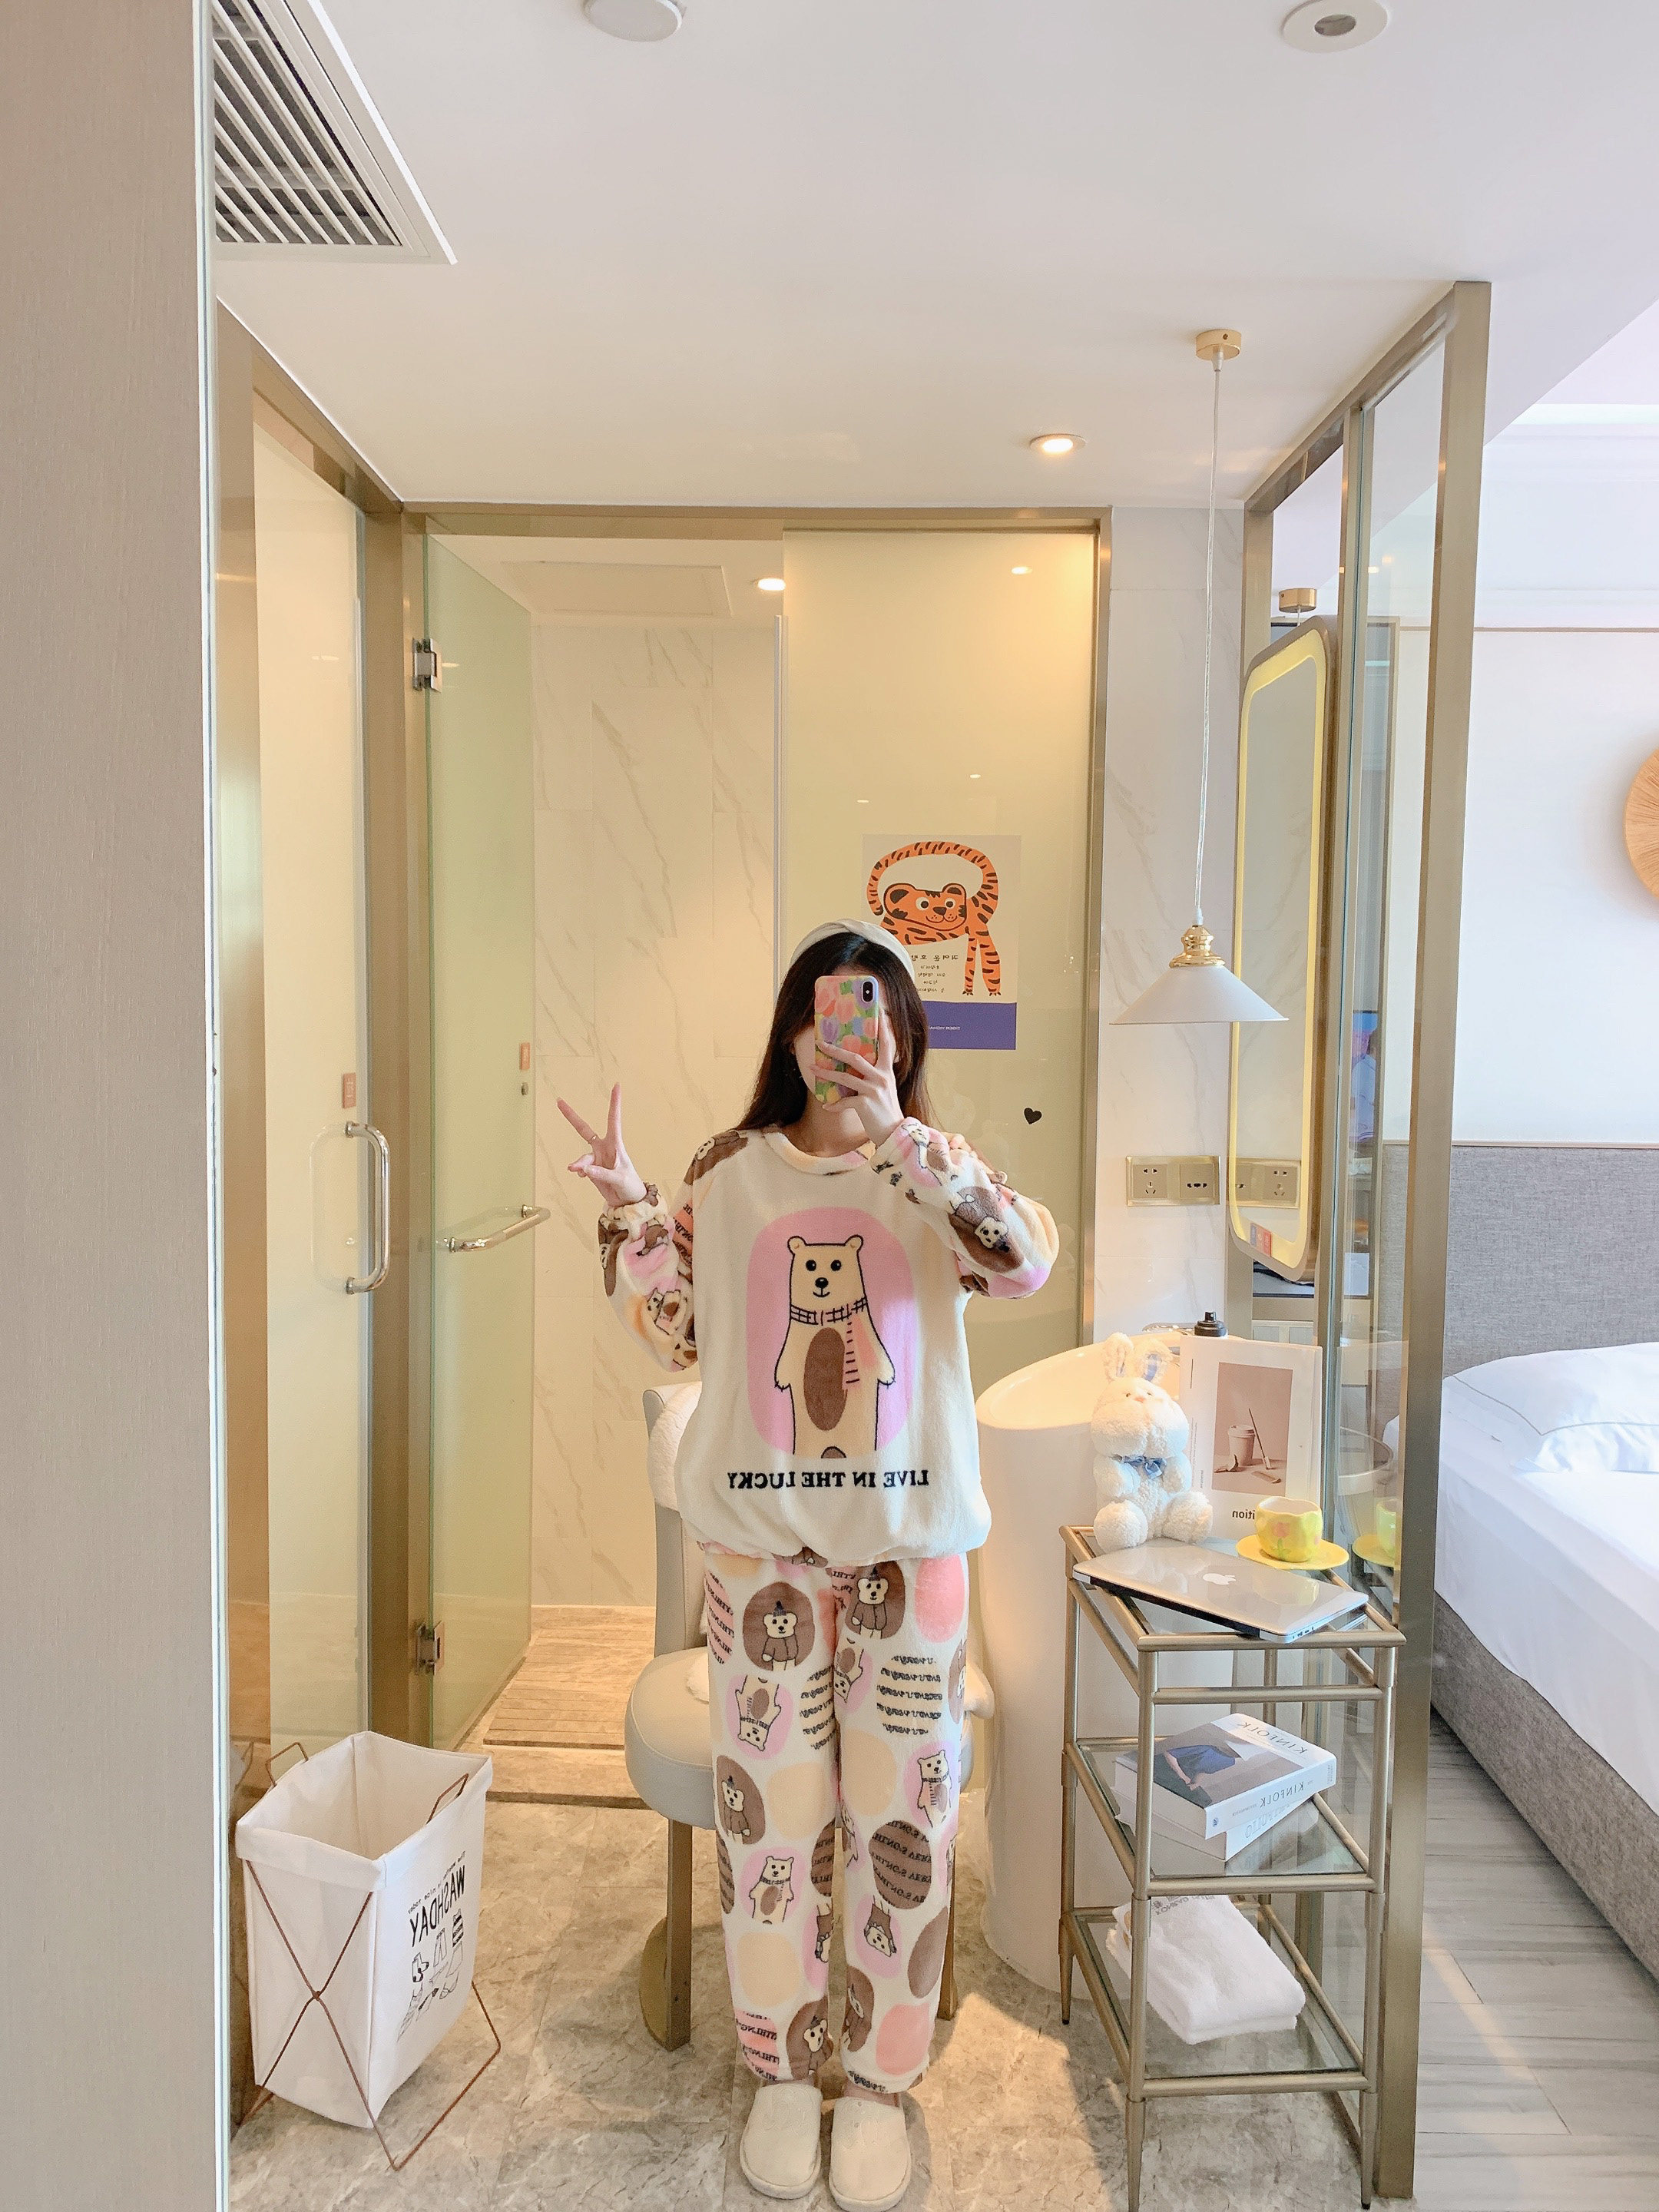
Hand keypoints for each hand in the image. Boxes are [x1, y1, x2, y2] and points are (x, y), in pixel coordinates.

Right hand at [557, 1086, 647, 1209]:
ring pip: (582, 1157)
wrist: (628, 1201)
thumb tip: (585, 1170)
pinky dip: (580, 1171)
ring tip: (577, 1171)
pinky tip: (581, 1175)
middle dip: (571, 1116)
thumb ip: (602, 1174)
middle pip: (584, 1129)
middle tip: (559, 1101)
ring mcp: (597, 1158)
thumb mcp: (620, 1179)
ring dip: (579, 1164)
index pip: (614, 1120)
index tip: (616, 1086)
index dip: (614, 1103)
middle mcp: (604, 1148)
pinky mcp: (591, 1169)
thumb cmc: (630, 1186)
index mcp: (615, 1145)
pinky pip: (581, 1167)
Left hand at [817, 1016, 903, 1147]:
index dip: (884, 1028)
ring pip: (845, 1078)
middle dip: (835, 1050)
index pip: (887, 1044)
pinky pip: (844, 1102)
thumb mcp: (885, 1087)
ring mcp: (873, 1091)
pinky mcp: (865, 1105)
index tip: (879, 1012)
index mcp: (886, 1071)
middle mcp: (881, 1077)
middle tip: (820, 1042)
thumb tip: (857, 1065)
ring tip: (812, 1067)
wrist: (894, 1132)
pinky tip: (827, 1106)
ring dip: (826, 1073)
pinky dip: (834, 1104)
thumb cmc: (886, 1110)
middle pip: (855, 1058)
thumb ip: (875, 1075)